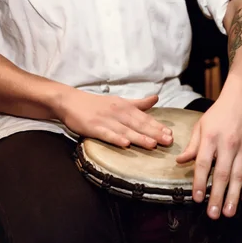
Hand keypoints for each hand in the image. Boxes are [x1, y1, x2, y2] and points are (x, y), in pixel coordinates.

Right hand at [55, 90, 172, 148]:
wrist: (70, 101)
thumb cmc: (97, 104)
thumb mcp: (120, 101)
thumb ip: (139, 103)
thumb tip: (156, 98)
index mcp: (125, 107)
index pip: (145, 117)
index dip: (158, 126)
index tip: (170, 133)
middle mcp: (118, 113)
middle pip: (138, 124)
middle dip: (154, 132)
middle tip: (168, 141)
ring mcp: (106, 120)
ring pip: (126, 130)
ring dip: (139, 137)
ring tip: (152, 144)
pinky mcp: (93, 127)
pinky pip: (106, 134)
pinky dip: (116, 139)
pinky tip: (125, 144)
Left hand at [176, 84, 241, 219]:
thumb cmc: (219, 112)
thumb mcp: (201, 125)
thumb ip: (192, 146)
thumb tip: (180, 162)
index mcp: (211, 138)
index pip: (204, 164)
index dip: (200, 182)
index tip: (197, 198)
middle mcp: (228, 144)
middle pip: (222, 174)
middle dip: (217, 196)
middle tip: (213, 214)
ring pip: (238, 176)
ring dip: (234, 196)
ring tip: (229, 212)